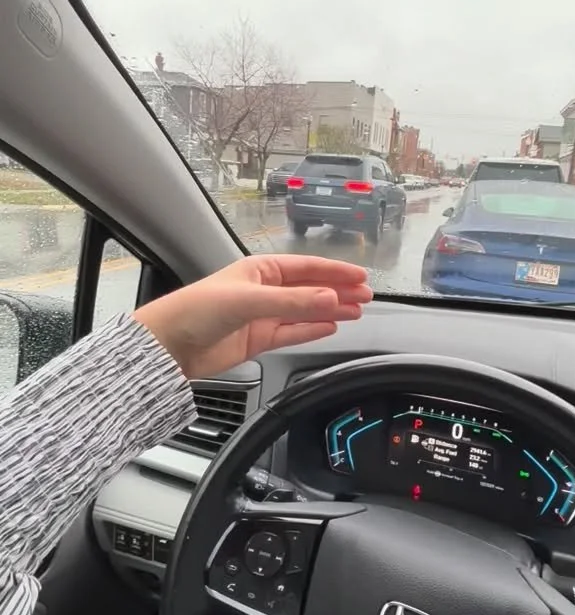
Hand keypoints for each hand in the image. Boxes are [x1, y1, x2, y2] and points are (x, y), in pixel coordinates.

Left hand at [135, 255, 372, 379]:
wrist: (168, 346)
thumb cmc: (196, 310)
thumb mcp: (248, 301)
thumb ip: (291, 302)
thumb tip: (329, 299)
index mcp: (259, 270)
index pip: (307, 268)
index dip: (335, 272)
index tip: (361, 277)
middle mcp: (263, 290)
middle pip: (310, 288)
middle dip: (339, 290)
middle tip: (367, 295)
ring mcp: (262, 315)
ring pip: (306, 311)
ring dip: (331, 310)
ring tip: (357, 310)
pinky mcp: (258, 339)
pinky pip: (293, 332)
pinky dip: (313, 329)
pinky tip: (331, 325)